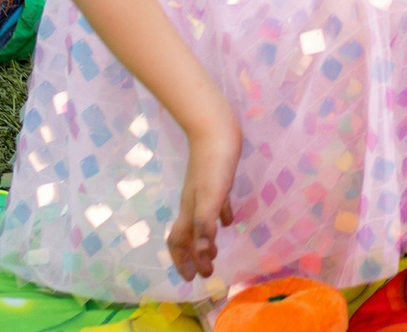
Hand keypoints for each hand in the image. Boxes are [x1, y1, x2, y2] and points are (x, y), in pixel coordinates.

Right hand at [166, 107, 239, 281]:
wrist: (215, 129)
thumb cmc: (214, 163)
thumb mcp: (210, 197)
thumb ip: (204, 224)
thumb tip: (201, 253)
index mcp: (189, 211)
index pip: (179, 243)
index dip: (183, 262)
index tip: (194, 278)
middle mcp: (192, 203)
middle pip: (186, 236)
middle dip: (192, 256)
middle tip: (204, 272)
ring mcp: (203, 190)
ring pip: (199, 222)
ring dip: (204, 240)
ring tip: (213, 251)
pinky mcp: (216, 179)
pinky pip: (215, 205)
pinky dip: (219, 216)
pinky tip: (228, 220)